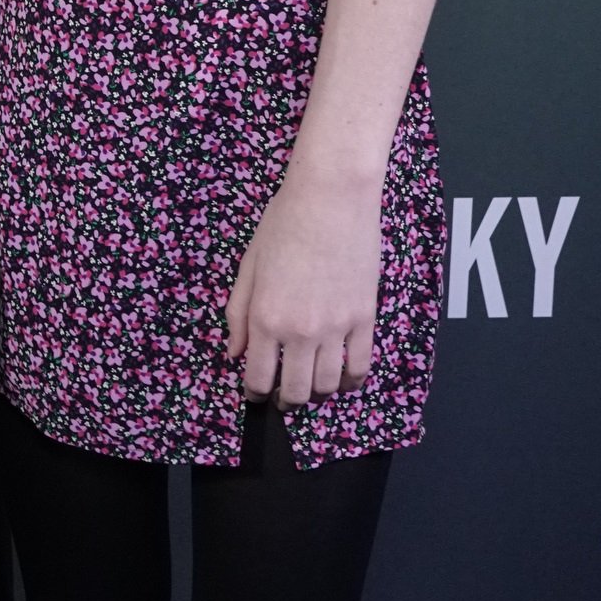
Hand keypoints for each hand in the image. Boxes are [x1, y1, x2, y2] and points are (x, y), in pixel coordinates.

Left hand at [223, 172, 382, 408]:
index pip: (259, 378)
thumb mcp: (249, 266)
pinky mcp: (365, 319)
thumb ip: (239, 313)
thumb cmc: (283, 224)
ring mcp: (337, 328)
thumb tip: (235, 353)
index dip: (255, 394)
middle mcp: (301, 332)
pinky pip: (361, 365)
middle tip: (283, 398)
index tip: (255, 396)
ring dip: (318, 394)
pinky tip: (343, 380)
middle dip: (286, 401)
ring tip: (311, 389)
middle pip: (297, 391)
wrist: (332, 199)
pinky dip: (352, 381)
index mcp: (266, 319)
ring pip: (329, 385)